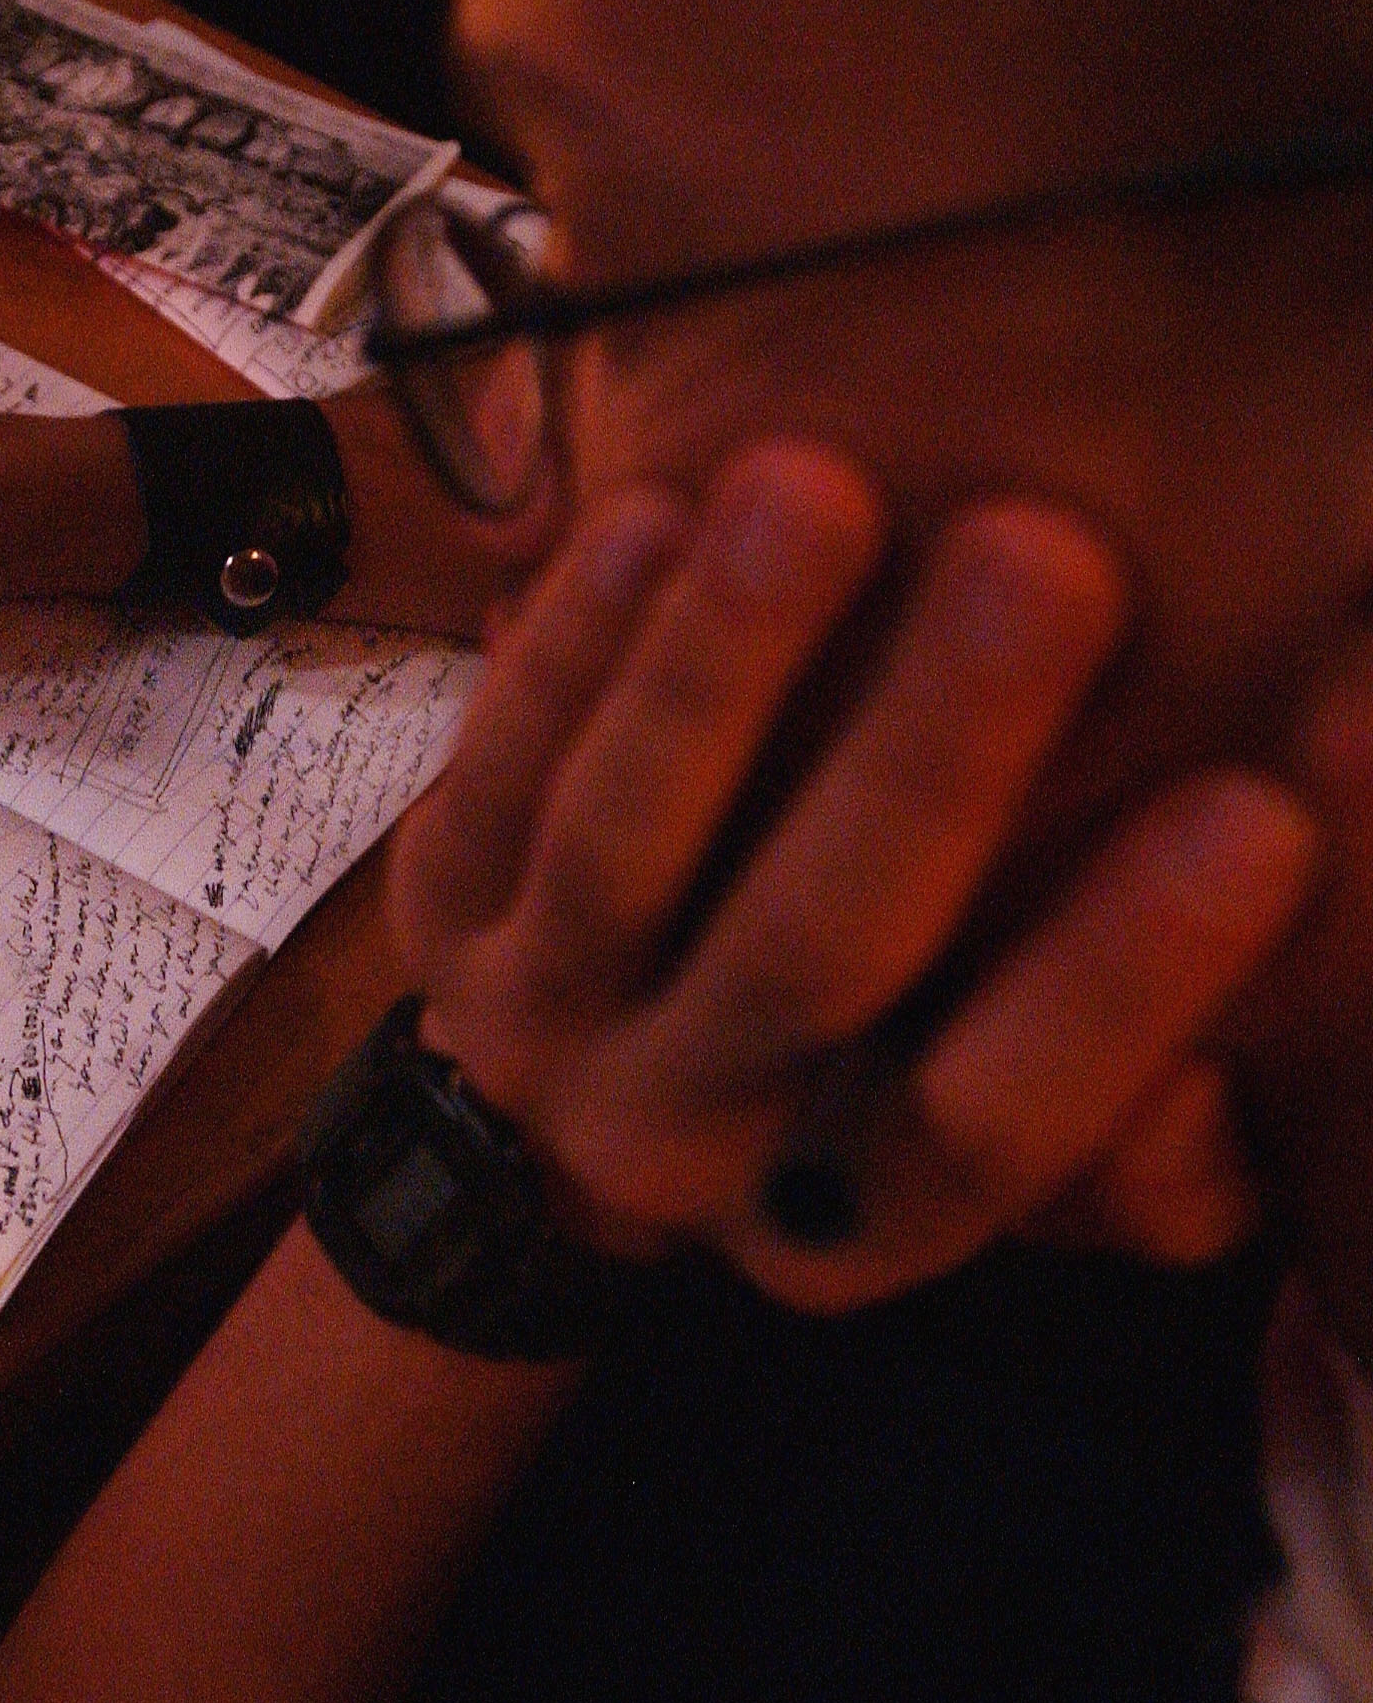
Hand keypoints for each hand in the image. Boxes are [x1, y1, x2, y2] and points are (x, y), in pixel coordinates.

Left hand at [386, 440, 1319, 1312]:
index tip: (1264, 810)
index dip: (1121, 979)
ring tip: (817, 486)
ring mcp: (534, 1020)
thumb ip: (1132, 1153)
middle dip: (929, 753)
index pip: (990, 1123)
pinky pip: (496, 765)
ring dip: (721, 656)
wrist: (555, 1129)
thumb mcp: (994, 1144)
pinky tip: (650, 511)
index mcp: (843, 1216)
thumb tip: (1208, 1070)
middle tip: (1053, 558)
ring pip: (625, 838)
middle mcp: (673, 1134)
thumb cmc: (854, 1087)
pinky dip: (569, 642)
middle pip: (808, 951)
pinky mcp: (438, 905)